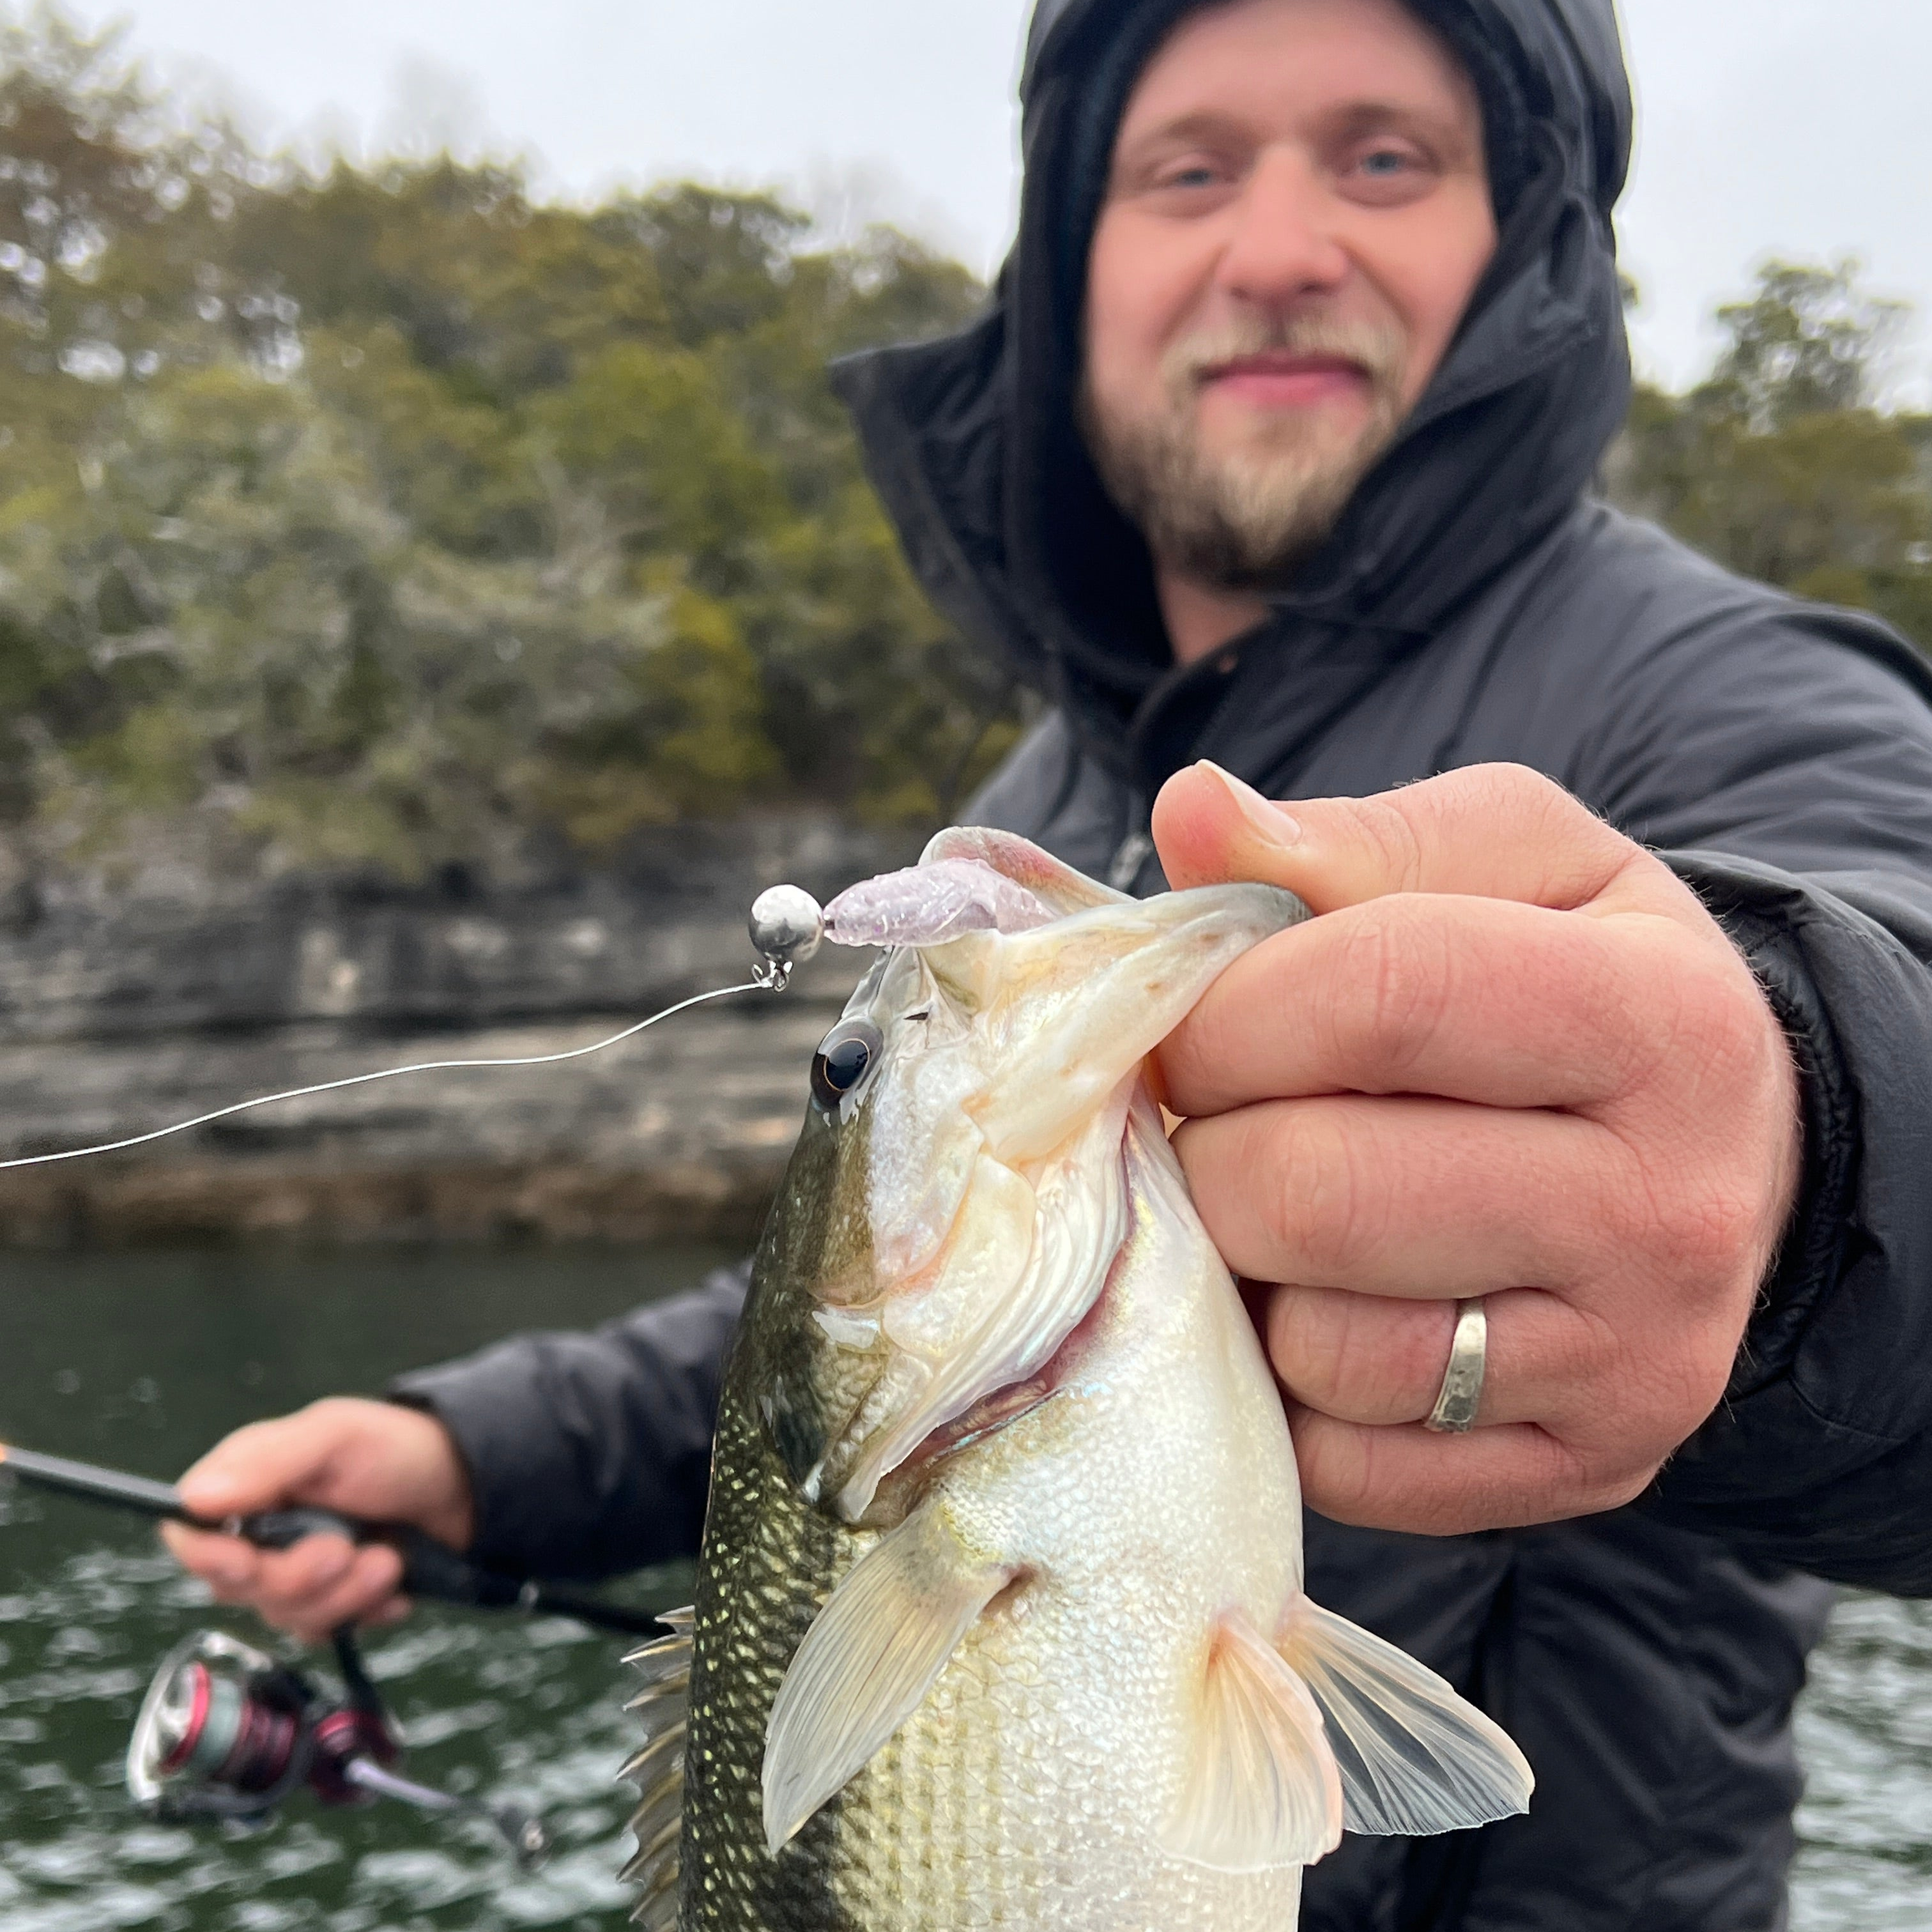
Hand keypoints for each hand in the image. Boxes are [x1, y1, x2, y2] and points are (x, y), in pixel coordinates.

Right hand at [161, 1398, 474, 1644]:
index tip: (250, 1559)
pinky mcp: (332, 1601)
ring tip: (388, 1559)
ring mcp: (295, 1571)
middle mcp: (262, 1533)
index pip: (193, 1536)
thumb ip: (269, 1463)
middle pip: (238, 1588)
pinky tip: (395, 1582)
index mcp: (249, 1484)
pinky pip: (329, 1630)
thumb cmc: (398, 1447)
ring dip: (345, 1594)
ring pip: (286, 1616)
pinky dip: (367, 1610)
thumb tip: (194, 1497)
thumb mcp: (336, 1436)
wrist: (467, 1484)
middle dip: (298, 1576)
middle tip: (346, 1549)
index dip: (213, 1557)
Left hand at [1152, 761, 1802, 1535]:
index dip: (1230, 1006)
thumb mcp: (1511, 864)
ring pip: (1321, 1346)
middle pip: (1319, 1192)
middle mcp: (1669, 1212)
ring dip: (1241, 1271)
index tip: (1194, 1018)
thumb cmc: (1579, 980)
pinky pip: (1344, 1463)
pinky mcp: (1577, 1473)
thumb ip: (1350, 839)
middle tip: (1216, 1117)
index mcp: (1659, 1021)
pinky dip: (1285, 1383)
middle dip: (1210, 1145)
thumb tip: (1190, 811)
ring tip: (1268, 1206)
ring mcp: (1630, 1366)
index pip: (1379, 997)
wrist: (1725, 1156)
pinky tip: (1312, 1300)